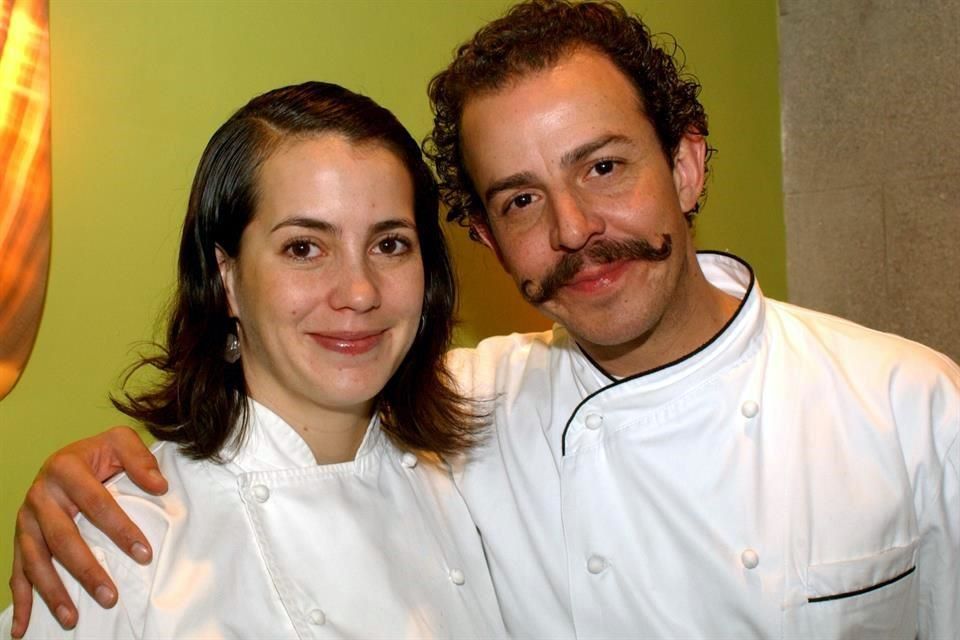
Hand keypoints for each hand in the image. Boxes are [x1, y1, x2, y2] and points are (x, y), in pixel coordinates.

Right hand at [8, 426, 166, 637]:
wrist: (68, 457)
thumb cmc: (99, 454)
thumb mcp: (120, 442)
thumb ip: (140, 459)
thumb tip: (160, 487)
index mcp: (65, 468)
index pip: (97, 503)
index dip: (121, 529)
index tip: (144, 554)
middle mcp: (40, 494)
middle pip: (63, 538)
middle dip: (86, 570)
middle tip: (110, 596)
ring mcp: (25, 518)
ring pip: (36, 560)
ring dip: (53, 592)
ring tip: (73, 618)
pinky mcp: (19, 537)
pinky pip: (17, 572)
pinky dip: (20, 602)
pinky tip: (22, 628)